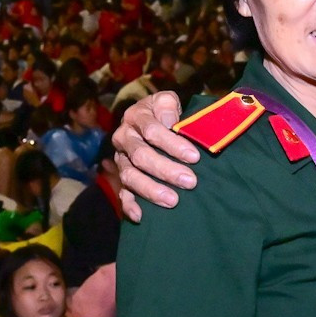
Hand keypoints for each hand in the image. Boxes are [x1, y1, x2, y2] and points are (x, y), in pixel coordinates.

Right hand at [111, 91, 198, 219]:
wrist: (151, 119)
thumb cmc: (165, 112)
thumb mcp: (167, 100)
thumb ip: (168, 106)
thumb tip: (171, 122)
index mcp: (136, 116)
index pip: (152, 131)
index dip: (173, 144)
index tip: (194, 157)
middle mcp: (124, 137)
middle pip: (141, 156)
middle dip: (166, 170)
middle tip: (190, 181)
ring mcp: (121, 159)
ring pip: (130, 176)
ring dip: (151, 190)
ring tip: (173, 200)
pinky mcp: (121, 178)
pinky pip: (122, 193)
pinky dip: (129, 205)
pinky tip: (140, 216)